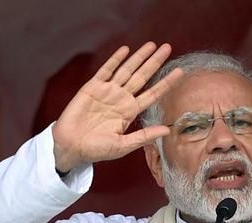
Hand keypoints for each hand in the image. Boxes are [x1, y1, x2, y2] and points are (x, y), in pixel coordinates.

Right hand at [52, 42, 182, 171]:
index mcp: (131, 112)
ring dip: (139, 57)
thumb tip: (167, 130)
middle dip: (155, 62)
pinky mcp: (92, 88)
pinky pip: (106, 70)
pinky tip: (125, 50)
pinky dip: (115, 60)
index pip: (153, 94)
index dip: (166, 82)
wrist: (71, 146)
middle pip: (143, 76)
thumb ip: (144, 136)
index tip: (180, 72)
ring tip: (152, 45)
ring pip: (127, 70)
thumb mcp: (124, 145)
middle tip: (168, 47)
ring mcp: (107, 91)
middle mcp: (122, 99)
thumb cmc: (97, 149)